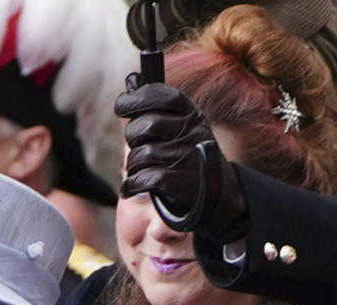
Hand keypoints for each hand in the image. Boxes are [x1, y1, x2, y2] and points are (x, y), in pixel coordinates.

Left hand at [116, 81, 248, 238]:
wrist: (215, 192)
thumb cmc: (188, 152)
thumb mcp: (179, 123)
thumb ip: (154, 103)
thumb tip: (131, 79)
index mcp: (191, 114)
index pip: (162, 96)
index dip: (137, 98)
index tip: (121, 106)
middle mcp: (191, 133)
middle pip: (146, 125)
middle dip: (132, 135)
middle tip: (136, 144)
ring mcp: (187, 157)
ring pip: (141, 154)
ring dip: (132, 166)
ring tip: (136, 170)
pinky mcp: (180, 182)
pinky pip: (144, 179)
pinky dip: (131, 185)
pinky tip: (129, 188)